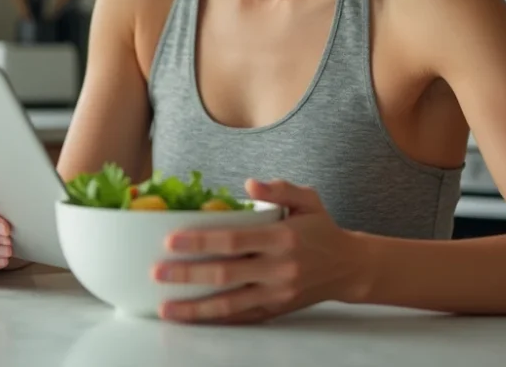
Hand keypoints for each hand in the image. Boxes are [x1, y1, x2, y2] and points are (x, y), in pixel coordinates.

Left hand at [152, 178, 360, 322]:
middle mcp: (278, 269)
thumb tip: (249, 185)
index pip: (234, 241)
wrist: (349, 267)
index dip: (201, 242)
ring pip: (230, 305)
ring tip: (165, 308)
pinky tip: (192, 318)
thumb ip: (278, 189)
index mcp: (282, 239)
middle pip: (226, 275)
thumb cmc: (321, 228)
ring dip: (195, 308)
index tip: (171, 241)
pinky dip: (215, 320)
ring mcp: (277, 294)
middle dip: (188, 275)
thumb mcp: (307, 199)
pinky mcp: (276, 311)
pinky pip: (241, 318)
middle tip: (156, 273)